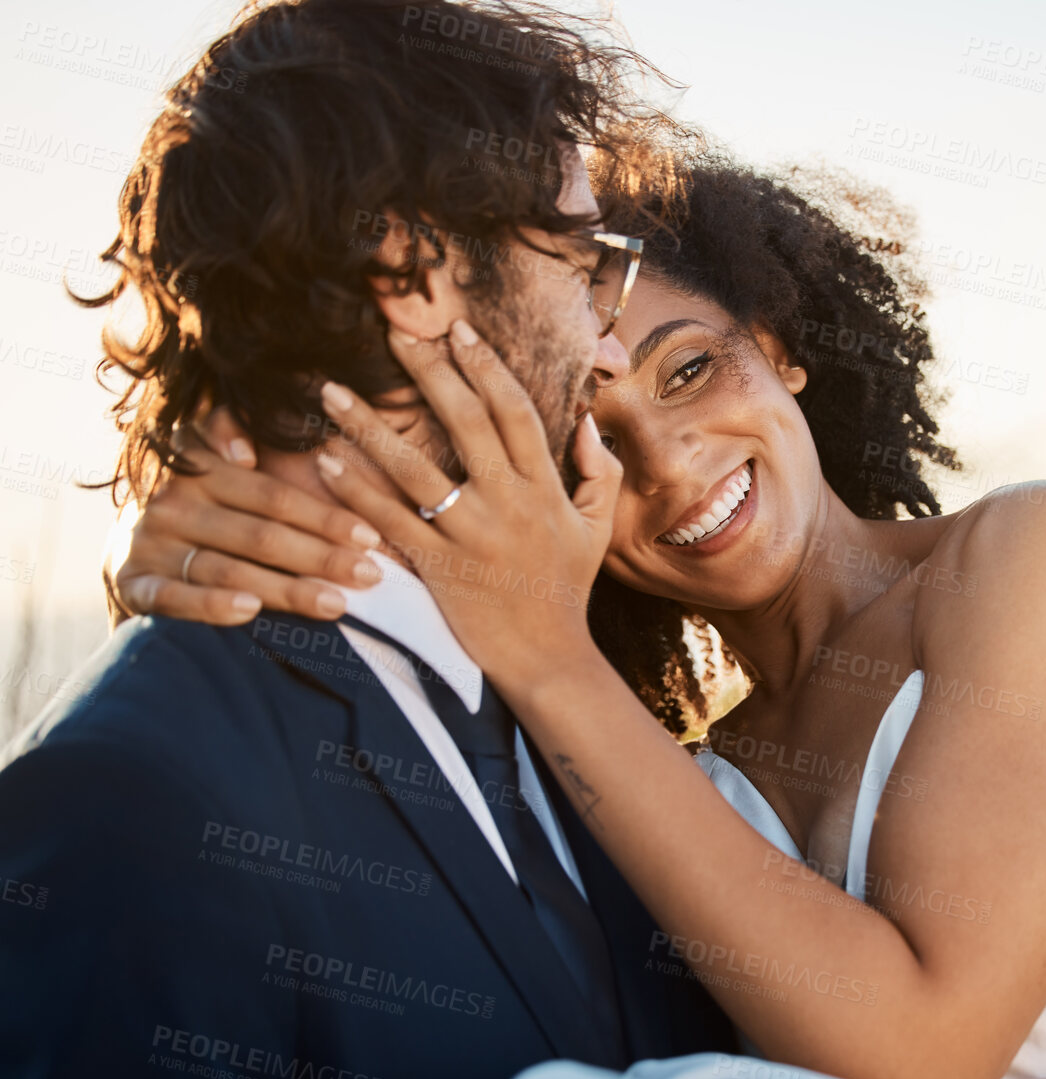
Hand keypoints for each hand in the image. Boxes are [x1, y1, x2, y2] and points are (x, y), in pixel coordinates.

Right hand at [108, 409, 382, 624]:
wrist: (126, 550)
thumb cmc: (199, 507)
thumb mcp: (214, 463)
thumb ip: (233, 435)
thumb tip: (247, 448)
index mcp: (200, 471)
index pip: (274, 497)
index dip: (325, 517)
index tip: (371, 537)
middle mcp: (172, 504)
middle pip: (259, 535)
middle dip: (320, 557)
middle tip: (371, 576)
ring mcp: (150, 545)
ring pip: (228, 569)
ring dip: (285, 589)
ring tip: (336, 604)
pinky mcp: (133, 584)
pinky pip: (175, 597)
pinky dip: (211, 604)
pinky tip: (250, 610)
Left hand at [311, 321, 620, 698]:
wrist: (548, 658)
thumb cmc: (567, 590)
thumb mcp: (597, 530)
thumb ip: (596, 474)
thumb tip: (585, 422)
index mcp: (544, 488)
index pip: (515, 411)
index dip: (487, 366)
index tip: (458, 330)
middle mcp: (508, 504)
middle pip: (466, 422)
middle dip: (429, 372)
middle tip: (393, 335)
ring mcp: (471, 536)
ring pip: (414, 469)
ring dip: (369, 427)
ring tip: (331, 392)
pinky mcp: (438, 568)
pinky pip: (389, 522)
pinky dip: (355, 490)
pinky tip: (326, 461)